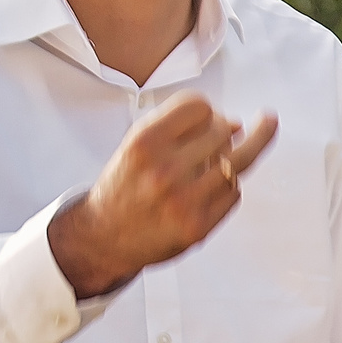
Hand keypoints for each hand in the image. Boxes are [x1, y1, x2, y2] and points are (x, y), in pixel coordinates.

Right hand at [47, 93, 276, 296]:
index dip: (208, 112)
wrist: (104, 236)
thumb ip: (181, 128)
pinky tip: (206, 192)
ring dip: (227, 162)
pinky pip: (234, 193)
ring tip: (210, 167)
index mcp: (144, 143)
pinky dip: (226, 190)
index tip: (207, 119)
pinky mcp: (198, 226)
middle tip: (209, 145)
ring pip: (236, 163)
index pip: (199, 106)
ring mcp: (183, 200)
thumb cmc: (125, 187)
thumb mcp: (139, 145)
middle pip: (222, 131)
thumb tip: (236, 125)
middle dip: (220, 135)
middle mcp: (163, 170)